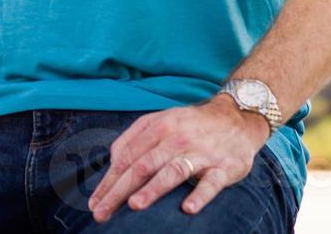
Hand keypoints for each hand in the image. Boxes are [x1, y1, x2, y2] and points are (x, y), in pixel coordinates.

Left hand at [87, 95, 270, 221]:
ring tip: (134, 205)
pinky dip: (200, 195)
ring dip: (153, 189)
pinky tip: (188, 208)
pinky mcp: (224, 167)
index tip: (94, 202)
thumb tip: (112, 159)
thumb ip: (134, 137)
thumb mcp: (160, 120)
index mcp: (158, 128)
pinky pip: (211, 183)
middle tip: (102, 212)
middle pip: (143, 166)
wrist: (236, 118)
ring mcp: (201, 153)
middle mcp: (177, 139)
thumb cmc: (191, 125)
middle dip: (119, 191)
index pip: (127, 158)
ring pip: (173, 171)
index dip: (109, 181)